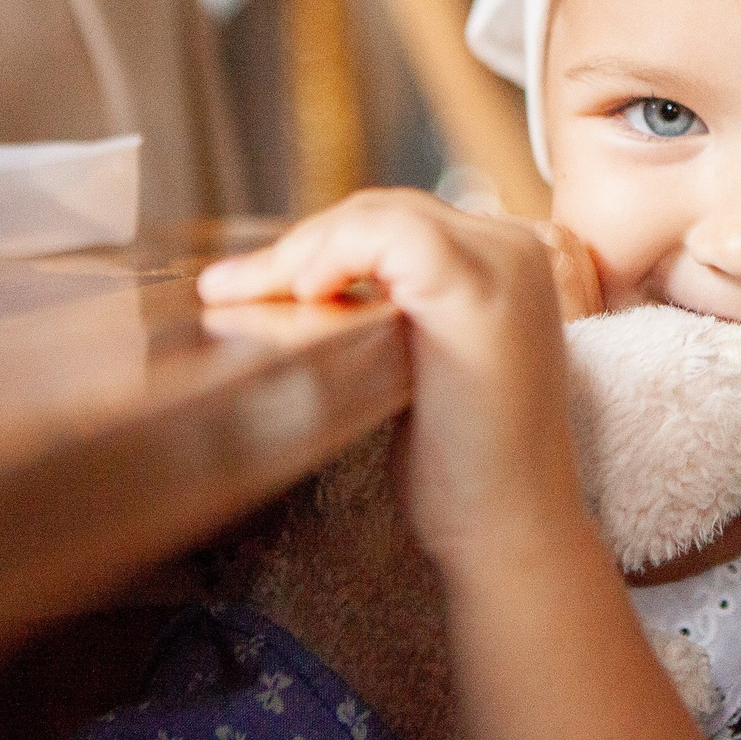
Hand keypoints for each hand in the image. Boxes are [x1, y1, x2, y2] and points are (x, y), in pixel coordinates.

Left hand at [196, 191, 598, 570]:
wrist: (511, 527)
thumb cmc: (468, 469)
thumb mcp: (423, 367)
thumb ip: (392, 315)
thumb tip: (306, 289)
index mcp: (508, 265)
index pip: (399, 224)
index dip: (322, 246)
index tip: (252, 287)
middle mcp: (515, 250)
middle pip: (383, 212)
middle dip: (298, 247)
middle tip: (226, 290)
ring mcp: (500, 264)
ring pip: (378, 214)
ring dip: (299, 251)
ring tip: (241, 294)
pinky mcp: (473, 289)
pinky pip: (389, 234)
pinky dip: (333, 253)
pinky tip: (302, 295)